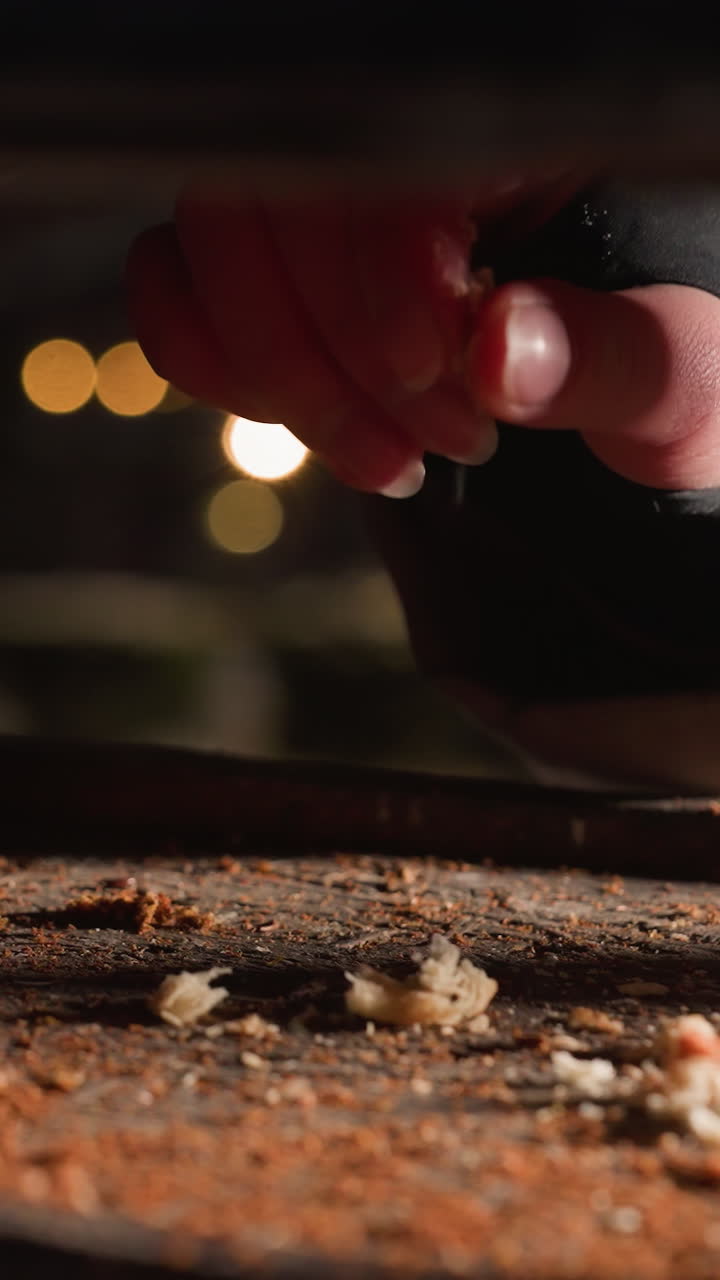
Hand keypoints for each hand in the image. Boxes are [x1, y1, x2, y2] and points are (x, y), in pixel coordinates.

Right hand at [127, 176, 719, 498]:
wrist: (606, 455)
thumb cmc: (666, 404)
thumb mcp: (681, 389)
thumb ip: (617, 360)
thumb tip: (499, 350)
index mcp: (522, 140)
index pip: (390, 162)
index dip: (387, 278)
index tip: (444, 385)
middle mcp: (403, 148)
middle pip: (280, 199)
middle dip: (343, 358)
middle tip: (447, 450)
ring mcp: (321, 205)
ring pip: (211, 236)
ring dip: (279, 375)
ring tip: (392, 464)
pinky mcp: (267, 266)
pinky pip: (169, 278)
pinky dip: (208, 359)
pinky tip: (303, 423)